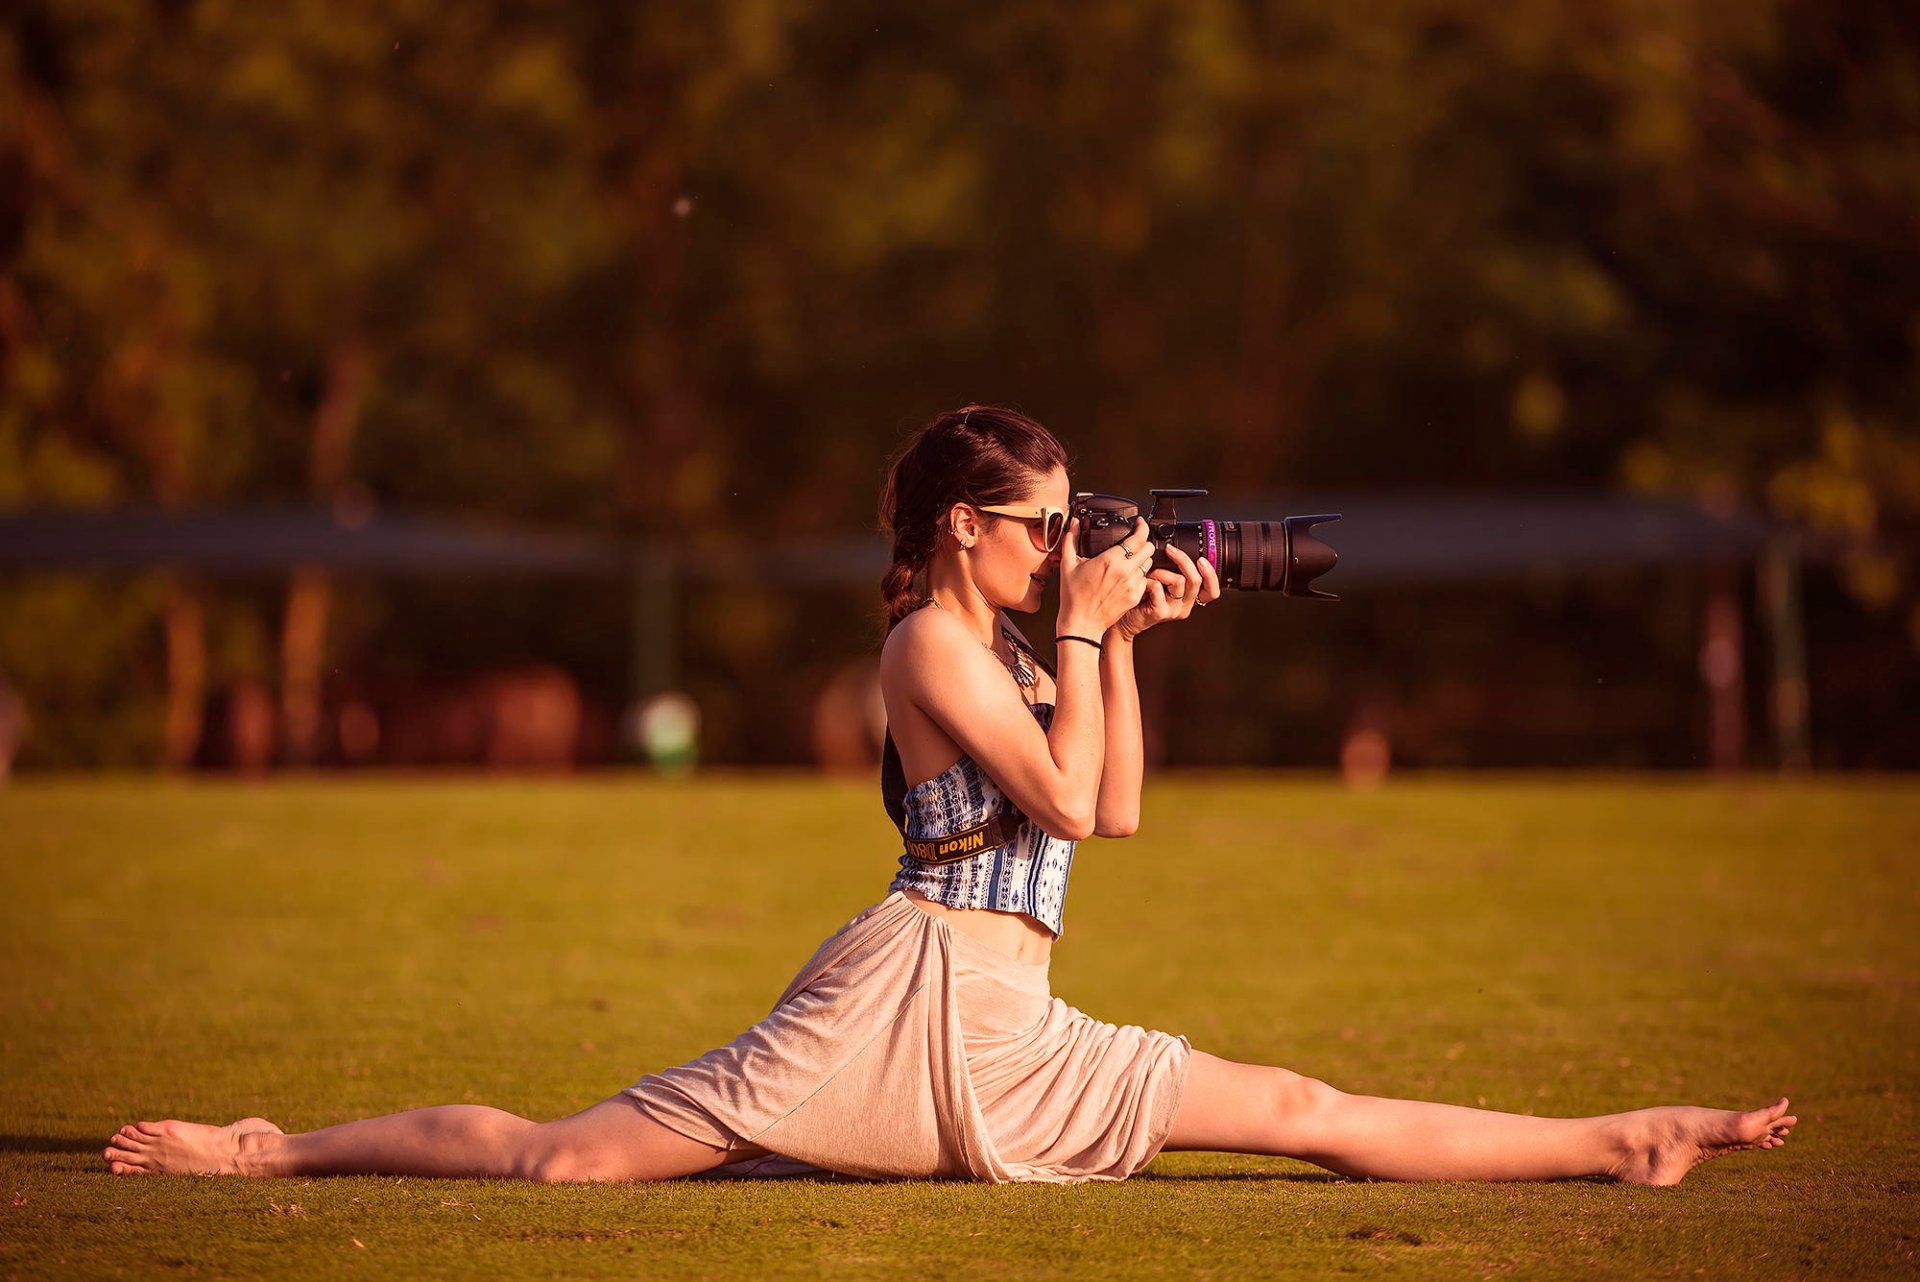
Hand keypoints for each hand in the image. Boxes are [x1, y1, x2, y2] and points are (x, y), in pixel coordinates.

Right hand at [1056, 517, 1160, 638]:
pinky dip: (1140, 576)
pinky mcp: (1135, 597)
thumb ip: (1071, 540)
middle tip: (1135, 542)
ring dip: (1142, 559)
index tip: (1139, 524)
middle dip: (1144, 542)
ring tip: (1131, 560)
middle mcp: (1125, 572)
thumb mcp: (1068, 564)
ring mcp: (1132, 585)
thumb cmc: (1074, 597)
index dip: (1142, 527)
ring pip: (1149, 564)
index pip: (1138, 538)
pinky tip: (1128, 577)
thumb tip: (1074, 524)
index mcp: (1111, 560)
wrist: (1081, 623)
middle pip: (1149, 548)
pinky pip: (1145, 580)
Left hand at [1112, 540, 1220, 641]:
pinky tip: (1144, 583)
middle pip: (1196, 580)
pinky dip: (1149, 580)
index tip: (1202, 560)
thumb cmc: (1144, 597)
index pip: (1212, 591)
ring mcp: (1174, 610)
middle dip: (1183, 560)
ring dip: (1161, 572)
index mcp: (1189, 598)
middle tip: (1170, 550)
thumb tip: (1177, 549)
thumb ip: (1175, 571)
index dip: (1211, 575)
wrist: (1126, 618)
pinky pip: (1158, 587)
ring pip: (1179, 581)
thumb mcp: (1164, 583)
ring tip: (1150, 574)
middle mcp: (1185, 605)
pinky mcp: (1160, 612)